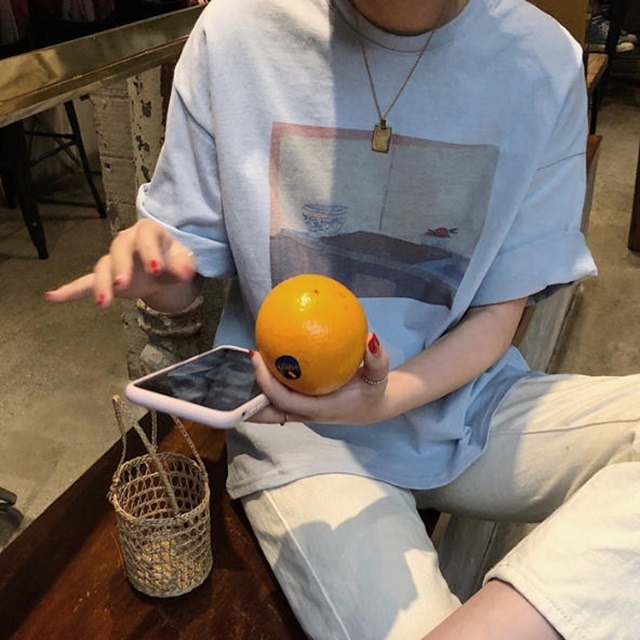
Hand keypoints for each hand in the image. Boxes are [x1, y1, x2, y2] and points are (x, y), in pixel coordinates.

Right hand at [44, 219, 198, 311]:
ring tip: (104, 304)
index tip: (156, 269)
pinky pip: (86, 281)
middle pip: (119, 250)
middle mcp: (126, 241)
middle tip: (123, 286)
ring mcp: (114, 259)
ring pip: (103, 267)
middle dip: (121, 268)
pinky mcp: (106, 276)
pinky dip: (70, 290)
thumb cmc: (173, 259)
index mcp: (148, 232)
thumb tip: (185, 273)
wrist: (164, 267)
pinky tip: (52, 297)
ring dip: (102, 285)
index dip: (150, 251)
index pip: (146, 236)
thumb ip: (185, 266)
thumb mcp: (184, 261)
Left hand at [249, 333, 390, 424]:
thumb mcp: (379, 376)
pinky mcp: (302, 405)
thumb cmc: (373, 392)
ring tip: (235, 369)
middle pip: (268, 413)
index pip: (284, 399)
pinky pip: (279, 398)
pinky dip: (266, 386)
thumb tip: (370, 338)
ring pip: (270, 409)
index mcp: (319, 408)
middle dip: (247, 400)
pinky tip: (261, 363)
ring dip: (252, 395)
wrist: (375, 406)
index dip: (266, 383)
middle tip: (233, 371)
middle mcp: (306, 413)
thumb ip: (377, 359)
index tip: (256, 356)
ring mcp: (302, 411)